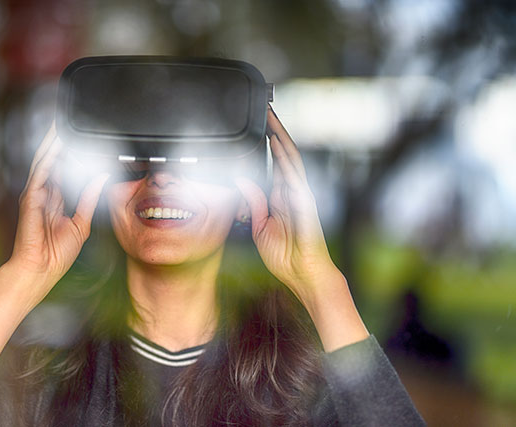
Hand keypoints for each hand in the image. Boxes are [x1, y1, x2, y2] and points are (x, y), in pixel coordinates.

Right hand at [7, 123, 109, 305]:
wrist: (41, 271)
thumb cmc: (57, 254)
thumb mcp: (81, 224)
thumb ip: (89, 199)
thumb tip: (101, 178)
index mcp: (55, 200)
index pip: (64, 170)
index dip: (70, 153)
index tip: (80, 138)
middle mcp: (44, 194)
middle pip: (52, 160)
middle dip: (59, 141)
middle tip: (68, 122)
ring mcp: (35, 194)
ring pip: (45, 162)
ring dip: (52, 143)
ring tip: (60, 124)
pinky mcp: (30, 198)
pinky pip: (40, 173)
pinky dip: (47, 158)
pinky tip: (54, 145)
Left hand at [235, 108, 340, 304]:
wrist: (304, 275)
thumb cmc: (285, 255)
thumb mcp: (259, 227)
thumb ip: (253, 203)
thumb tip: (241, 181)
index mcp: (280, 197)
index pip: (273, 163)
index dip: (266, 143)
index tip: (257, 126)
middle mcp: (292, 192)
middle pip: (283, 154)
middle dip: (274, 131)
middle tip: (264, 109)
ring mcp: (300, 195)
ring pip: (291, 158)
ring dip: (280, 137)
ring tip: (271, 117)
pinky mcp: (305, 203)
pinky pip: (295, 175)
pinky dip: (287, 159)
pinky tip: (279, 144)